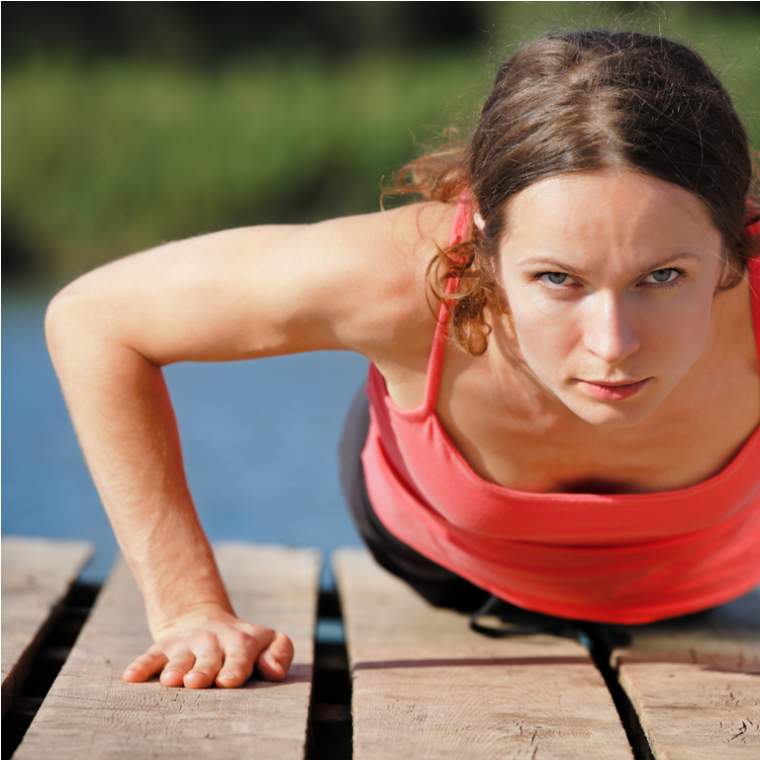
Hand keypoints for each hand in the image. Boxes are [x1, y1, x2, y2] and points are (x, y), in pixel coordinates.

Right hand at [121, 604, 293, 687]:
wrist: (204, 622)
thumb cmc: (242, 644)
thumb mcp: (268, 641)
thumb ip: (280, 653)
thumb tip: (274, 670)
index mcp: (241, 641)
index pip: (240, 654)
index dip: (235, 667)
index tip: (229, 681)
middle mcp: (213, 641)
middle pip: (208, 658)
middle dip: (203, 670)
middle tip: (197, 683)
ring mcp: (187, 644)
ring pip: (180, 658)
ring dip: (175, 669)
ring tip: (171, 681)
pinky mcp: (164, 648)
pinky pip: (150, 657)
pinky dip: (141, 667)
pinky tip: (131, 677)